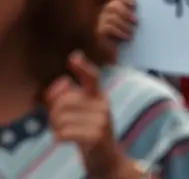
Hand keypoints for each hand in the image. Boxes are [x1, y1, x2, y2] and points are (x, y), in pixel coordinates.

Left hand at [46, 51, 124, 177]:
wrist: (106, 158)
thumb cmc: (87, 133)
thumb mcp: (78, 114)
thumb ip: (67, 98)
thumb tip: (64, 82)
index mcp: (98, 96)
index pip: (92, 77)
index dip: (82, 67)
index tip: (73, 57)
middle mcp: (103, 104)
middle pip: (64, 101)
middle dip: (53, 115)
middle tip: (58, 125)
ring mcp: (102, 119)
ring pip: (61, 118)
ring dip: (55, 128)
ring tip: (63, 133)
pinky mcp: (98, 134)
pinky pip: (64, 132)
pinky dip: (59, 137)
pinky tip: (64, 140)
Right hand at [96, 0, 136, 46]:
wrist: (123, 54)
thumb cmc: (130, 35)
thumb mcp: (135, 20)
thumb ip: (135, 10)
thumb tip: (136, 5)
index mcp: (116, 3)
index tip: (134, 5)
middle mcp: (105, 10)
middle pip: (113, 5)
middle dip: (126, 13)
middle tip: (136, 22)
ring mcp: (100, 21)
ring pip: (110, 17)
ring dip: (124, 25)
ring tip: (132, 32)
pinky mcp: (98, 32)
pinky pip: (107, 27)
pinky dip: (119, 32)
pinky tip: (127, 37)